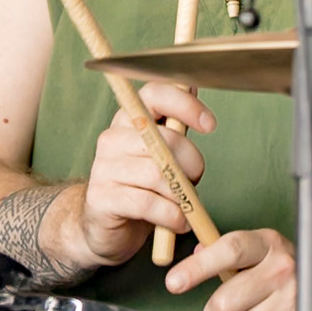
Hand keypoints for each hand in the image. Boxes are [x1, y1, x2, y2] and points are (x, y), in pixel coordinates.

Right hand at [72, 81, 214, 267]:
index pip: (155, 93)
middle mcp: (112, 137)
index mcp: (129, 119)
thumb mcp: (163, 154)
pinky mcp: (101, 198)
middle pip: (166, 139)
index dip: (185, 104)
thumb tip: (193, 84)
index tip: (210, 125)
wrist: (106, 226)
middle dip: (192, 163)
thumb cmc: (143, 186)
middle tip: (195, 180)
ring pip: (158, 175)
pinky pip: (148, 204)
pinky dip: (171, 216)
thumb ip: (176, 125)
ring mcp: (103, 168)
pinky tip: (177, 221)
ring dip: (182, 196)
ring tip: (184, 206)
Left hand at [166, 227, 295, 310]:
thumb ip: (227, 252)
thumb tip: (197, 252)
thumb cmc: (286, 268)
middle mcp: (283, 269)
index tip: (174, 282)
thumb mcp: (259, 249)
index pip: (229, 251)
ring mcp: (295, 301)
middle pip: (225, 302)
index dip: (198, 267)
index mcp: (267, 244)